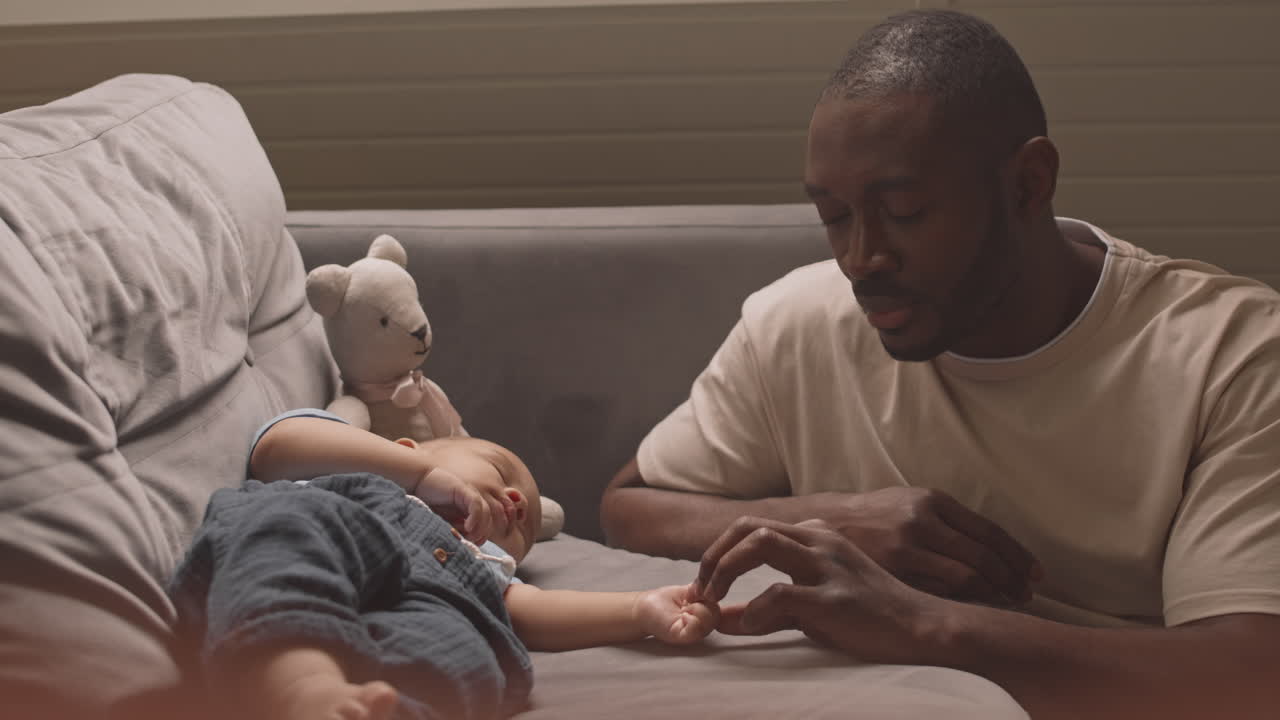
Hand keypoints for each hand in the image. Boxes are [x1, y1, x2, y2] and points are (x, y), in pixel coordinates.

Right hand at [412, 466, 512, 544]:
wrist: (416, 483)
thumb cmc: (427, 503)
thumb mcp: (442, 521)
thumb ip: (453, 530)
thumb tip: (463, 545)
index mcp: (468, 510)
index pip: (486, 525)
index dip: (482, 536)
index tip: (474, 546)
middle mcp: (472, 502)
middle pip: (489, 520)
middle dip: (482, 533)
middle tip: (471, 542)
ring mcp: (469, 494)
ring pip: (486, 512)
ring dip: (480, 528)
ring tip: (469, 536)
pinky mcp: (463, 489)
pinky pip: (476, 504)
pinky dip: (475, 517)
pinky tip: (468, 526)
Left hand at [634, 583, 720, 644]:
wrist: (642, 609)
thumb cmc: (661, 602)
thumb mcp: (688, 590)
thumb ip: (704, 589)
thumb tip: (717, 582)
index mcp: (704, 611)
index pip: (719, 604)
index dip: (710, 594)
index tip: (695, 594)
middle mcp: (703, 624)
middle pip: (718, 612)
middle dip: (703, 601)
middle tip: (687, 603)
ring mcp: (695, 633)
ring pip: (710, 619)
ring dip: (696, 609)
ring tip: (683, 610)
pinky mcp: (685, 637)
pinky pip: (698, 627)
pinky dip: (690, 618)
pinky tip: (681, 616)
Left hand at [694, 518, 938, 663]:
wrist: (923, 629)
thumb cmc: (868, 618)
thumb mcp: (811, 608)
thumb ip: (766, 610)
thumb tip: (722, 621)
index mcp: (814, 536)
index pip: (751, 528)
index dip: (718, 554)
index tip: (703, 586)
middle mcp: (819, 541)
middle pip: (747, 526)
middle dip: (713, 556)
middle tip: (700, 590)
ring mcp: (828, 566)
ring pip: (759, 543)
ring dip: (725, 570)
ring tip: (713, 601)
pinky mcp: (836, 597)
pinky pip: (781, 593)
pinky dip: (755, 610)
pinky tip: (751, 626)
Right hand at [815, 487, 1041, 604]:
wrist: (830, 523)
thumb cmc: (879, 516)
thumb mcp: (914, 503)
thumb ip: (951, 522)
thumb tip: (997, 552)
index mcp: (933, 501)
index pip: (989, 531)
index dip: (1017, 556)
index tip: (1036, 574)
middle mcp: (921, 521)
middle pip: (981, 557)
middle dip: (1010, 580)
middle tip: (1025, 595)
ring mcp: (905, 548)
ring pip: (963, 578)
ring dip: (990, 593)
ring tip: (1004, 603)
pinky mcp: (892, 571)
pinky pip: (937, 592)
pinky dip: (960, 602)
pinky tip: (972, 607)